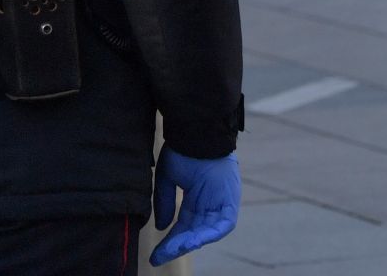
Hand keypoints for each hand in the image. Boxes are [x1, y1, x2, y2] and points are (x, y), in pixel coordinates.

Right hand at [150, 146, 240, 265]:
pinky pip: (222, 225)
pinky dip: (208, 234)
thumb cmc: (183, 148)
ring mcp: (221, 203)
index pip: (182, 227)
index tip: (155, 255)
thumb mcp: (168, 177)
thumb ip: (165, 202)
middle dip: (177, 246)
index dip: (169, 242)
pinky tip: (192, 241)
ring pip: (206, 232)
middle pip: (193, 233)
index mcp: (196, 198)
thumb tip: (162, 227)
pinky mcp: (231, 201)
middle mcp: (209, 204)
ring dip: (190, 242)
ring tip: (173, 249)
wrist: (197, 130)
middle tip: (159, 256)